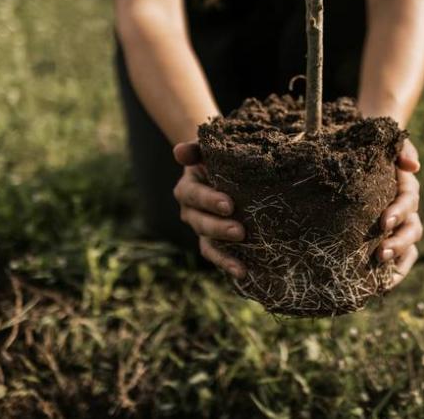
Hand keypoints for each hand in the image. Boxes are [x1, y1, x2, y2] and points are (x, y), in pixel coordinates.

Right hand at [173, 142, 246, 277]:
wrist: (226, 169)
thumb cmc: (219, 157)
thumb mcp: (208, 149)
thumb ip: (196, 149)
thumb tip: (179, 152)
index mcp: (188, 188)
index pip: (194, 195)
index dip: (209, 201)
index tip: (229, 205)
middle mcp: (191, 211)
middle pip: (200, 223)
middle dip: (219, 229)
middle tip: (240, 232)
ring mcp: (202, 228)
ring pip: (207, 244)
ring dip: (223, 255)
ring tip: (240, 266)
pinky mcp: (214, 241)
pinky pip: (217, 255)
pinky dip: (228, 265)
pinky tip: (244, 273)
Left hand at [377, 139, 422, 288]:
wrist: (356, 153)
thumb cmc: (369, 148)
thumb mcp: (385, 142)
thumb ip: (400, 148)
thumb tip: (413, 166)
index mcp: (405, 186)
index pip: (408, 200)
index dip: (399, 211)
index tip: (384, 221)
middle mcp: (406, 209)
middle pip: (411, 228)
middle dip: (398, 242)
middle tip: (381, 252)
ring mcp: (399, 226)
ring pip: (408, 247)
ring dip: (397, 259)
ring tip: (380, 269)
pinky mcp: (388, 239)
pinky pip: (398, 260)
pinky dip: (393, 273)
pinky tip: (380, 286)